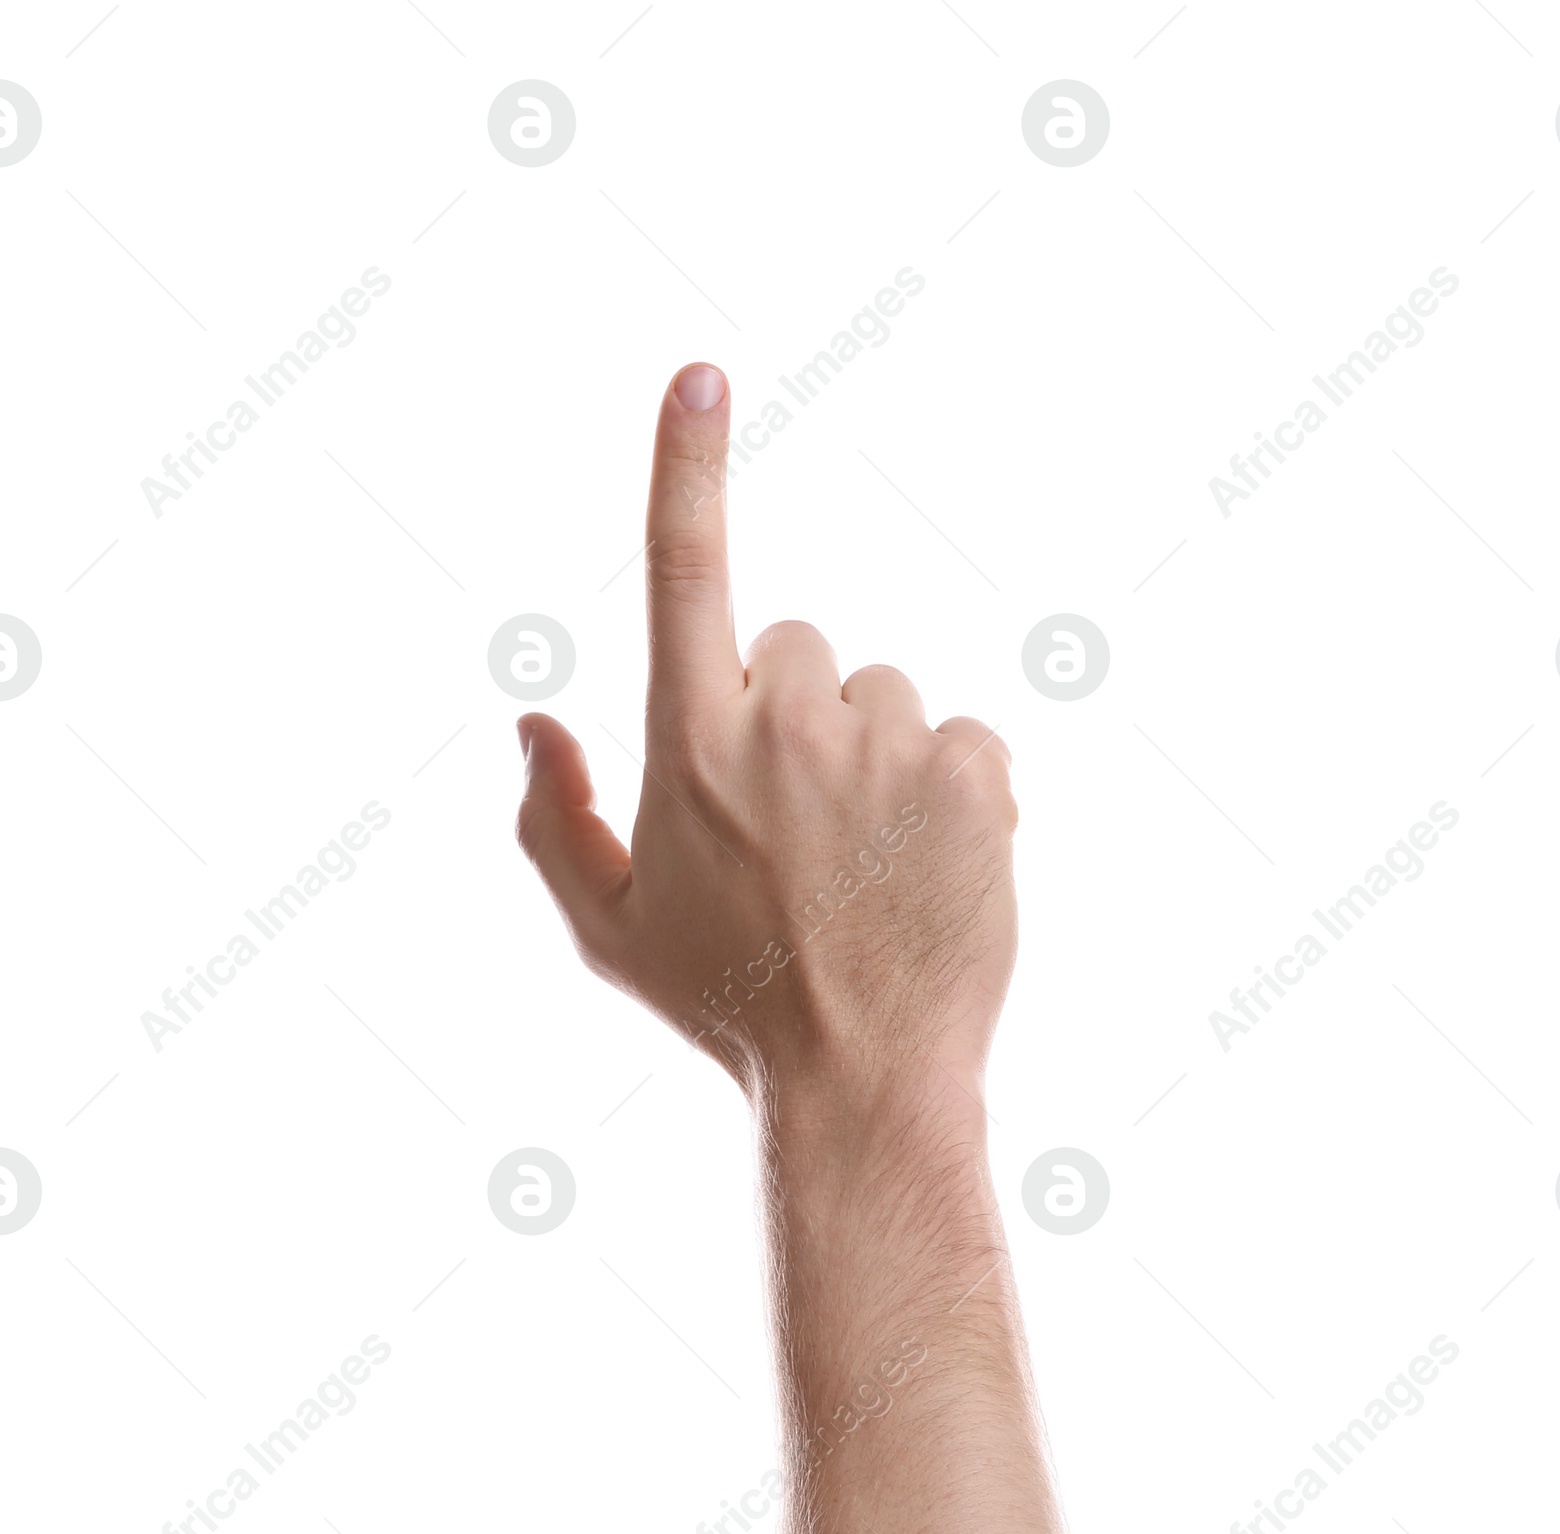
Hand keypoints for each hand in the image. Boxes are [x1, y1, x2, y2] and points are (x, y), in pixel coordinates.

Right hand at [515, 363, 1017, 1111]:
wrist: (863, 1083)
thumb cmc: (725, 1004)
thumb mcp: (605, 927)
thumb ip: (550, 815)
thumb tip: (531, 714)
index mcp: (688, 743)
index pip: (684, 570)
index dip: (687, 465)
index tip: (700, 374)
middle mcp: (787, 722)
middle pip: (798, 649)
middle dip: (793, 715)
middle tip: (798, 831)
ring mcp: (890, 743)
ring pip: (886, 699)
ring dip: (876, 760)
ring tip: (866, 867)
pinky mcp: (977, 771)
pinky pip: (965, 739)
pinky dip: (953, 791)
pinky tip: (928, 870)